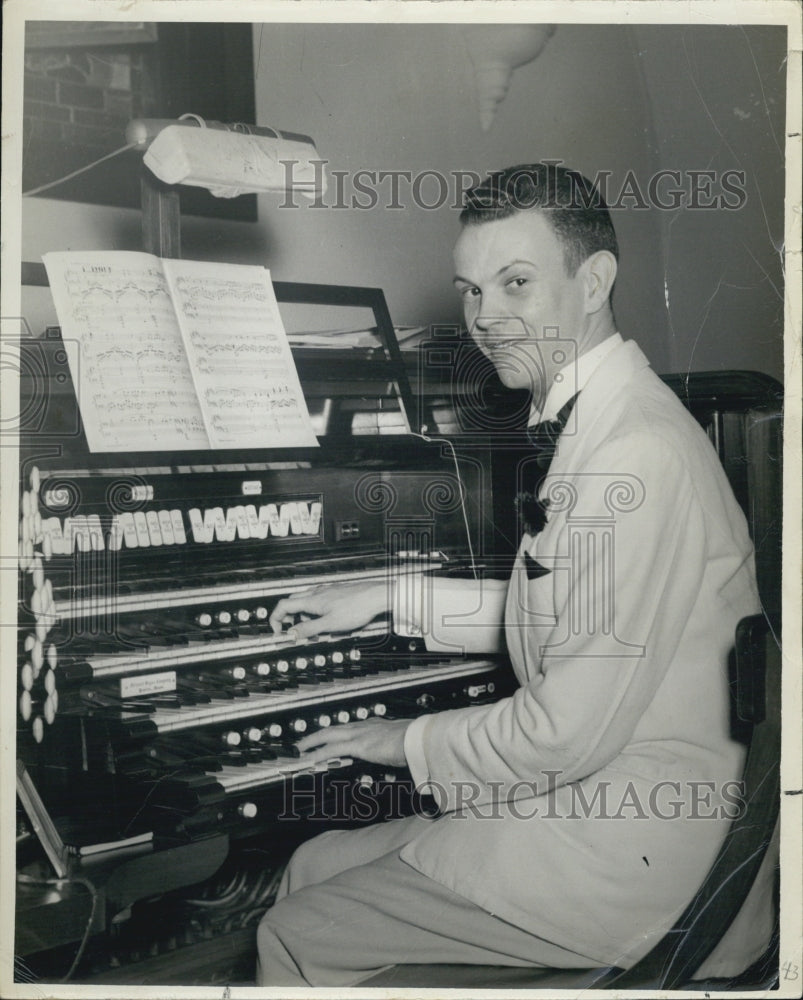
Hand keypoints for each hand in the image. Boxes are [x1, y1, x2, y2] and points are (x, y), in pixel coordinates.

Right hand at [269, 581, 389, 639]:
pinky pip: (318, 602)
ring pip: (306, 602)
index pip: (283, 605)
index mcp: (312, 600)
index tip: (278, 631)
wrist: (376, 596)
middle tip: (292, 631)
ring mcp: (326, 591)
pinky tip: (326, 621)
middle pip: (292, 603)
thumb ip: (309, 629)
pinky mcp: (335, 593)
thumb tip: (291, 634)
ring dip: (303, 617)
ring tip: (313, 631)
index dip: (275, 619)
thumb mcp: (330, 624)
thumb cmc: (357, 608)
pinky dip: (315, 613)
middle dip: (288, 618)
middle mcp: (317, 593)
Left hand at [296, 717, 409, 767]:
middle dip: (318, 734)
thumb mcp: (403, 747)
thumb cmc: (416, 743)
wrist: (420, 739)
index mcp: (376, 726)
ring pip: (328, 735)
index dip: (338, 733)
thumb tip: (399, 761)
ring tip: (301, 748)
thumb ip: (397, 753)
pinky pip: (332, 749)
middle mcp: (365, 727)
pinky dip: (318, 754)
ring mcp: (360, 734)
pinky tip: (310, 759)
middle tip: (305, 741)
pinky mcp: (358, 745)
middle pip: (335, 728)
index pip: (351, 728)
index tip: (330, 736)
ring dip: (313, 741)